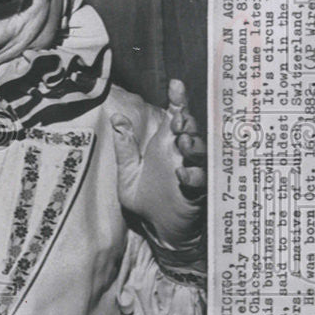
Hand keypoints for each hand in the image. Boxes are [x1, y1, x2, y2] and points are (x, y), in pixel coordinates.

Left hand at [111, 79, 205, 252]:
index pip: (174, 118)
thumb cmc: (146, 198)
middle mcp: (180, 156)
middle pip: (189, 132)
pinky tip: (182, 174)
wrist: (158, 230)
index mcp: (165, 146)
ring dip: (193, 146)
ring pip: (198, 155)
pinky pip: (198, 183)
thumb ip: (125, 148)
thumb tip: (116, 119)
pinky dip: (192, 177)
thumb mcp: (128, 172)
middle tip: (179, 119)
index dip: (178, 100)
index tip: (176, 84)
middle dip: (187, 123)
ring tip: (184, 140)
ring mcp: (190, 173)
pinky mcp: (195, 194)